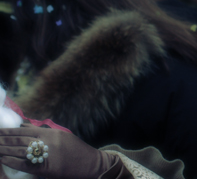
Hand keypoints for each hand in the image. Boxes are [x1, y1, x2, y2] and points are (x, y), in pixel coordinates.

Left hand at [0, 126, 123, 178]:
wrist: (90, 164)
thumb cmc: (76, 150)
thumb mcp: (61, 136)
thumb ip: (43, 132)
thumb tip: (24, 126)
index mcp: (51, 133)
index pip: (24, 130)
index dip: (9, 131)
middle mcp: (48, 142)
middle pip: (20, 139)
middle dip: (3, 138)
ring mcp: (46, 155)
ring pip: (20, 150)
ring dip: (5, 148)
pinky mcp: (46, 168)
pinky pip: (25, 164)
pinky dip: (12, 161)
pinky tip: (3, 158)